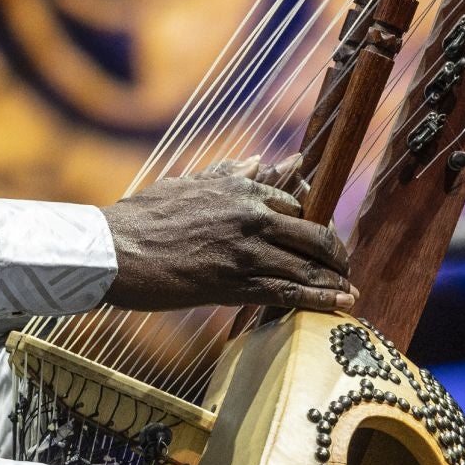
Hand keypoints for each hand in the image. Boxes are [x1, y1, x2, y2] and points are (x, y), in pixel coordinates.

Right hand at [98, 153, 355, 312]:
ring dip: (335, 279)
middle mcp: (251, 215)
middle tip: (342, 265)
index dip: (314, 221)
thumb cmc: (144, 216)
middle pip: (313, 233)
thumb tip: (260, 160)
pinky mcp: (237, 283)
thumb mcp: (188, 183)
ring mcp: (247, 250)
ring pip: (307, 265)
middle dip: (334, 252)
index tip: (322, 236)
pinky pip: (291, 291)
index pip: (296, 202)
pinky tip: (342, 303)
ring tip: (350, 289)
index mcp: (240, 188)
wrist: (114, 249)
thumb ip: (228, 173)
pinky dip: (322, 299)